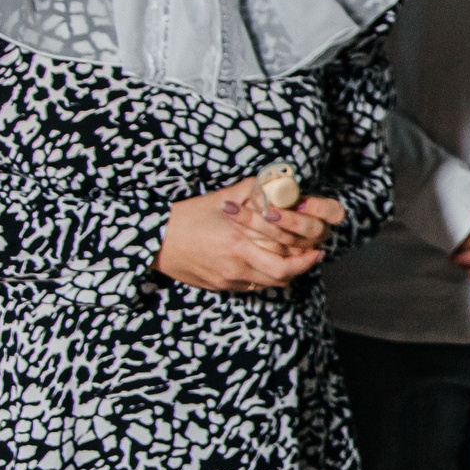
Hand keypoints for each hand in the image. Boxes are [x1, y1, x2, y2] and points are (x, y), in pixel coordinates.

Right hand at [155, 179, 333, 292]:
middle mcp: (235, 267)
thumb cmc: (185, 216)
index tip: (317, 251)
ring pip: (266, 284)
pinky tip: (262, 263)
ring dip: (281, 274)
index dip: (305, 260)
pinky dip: (260, 277)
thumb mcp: (220, 199)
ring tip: (289, 259)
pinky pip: (248, 287)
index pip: (285, 264)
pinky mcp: (217, 286)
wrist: (152, 239)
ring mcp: (226, 279)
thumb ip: (250, 192)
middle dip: (299, 269)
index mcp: (239, 245)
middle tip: (309, 257)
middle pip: (280, 278)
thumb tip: (274, 182)